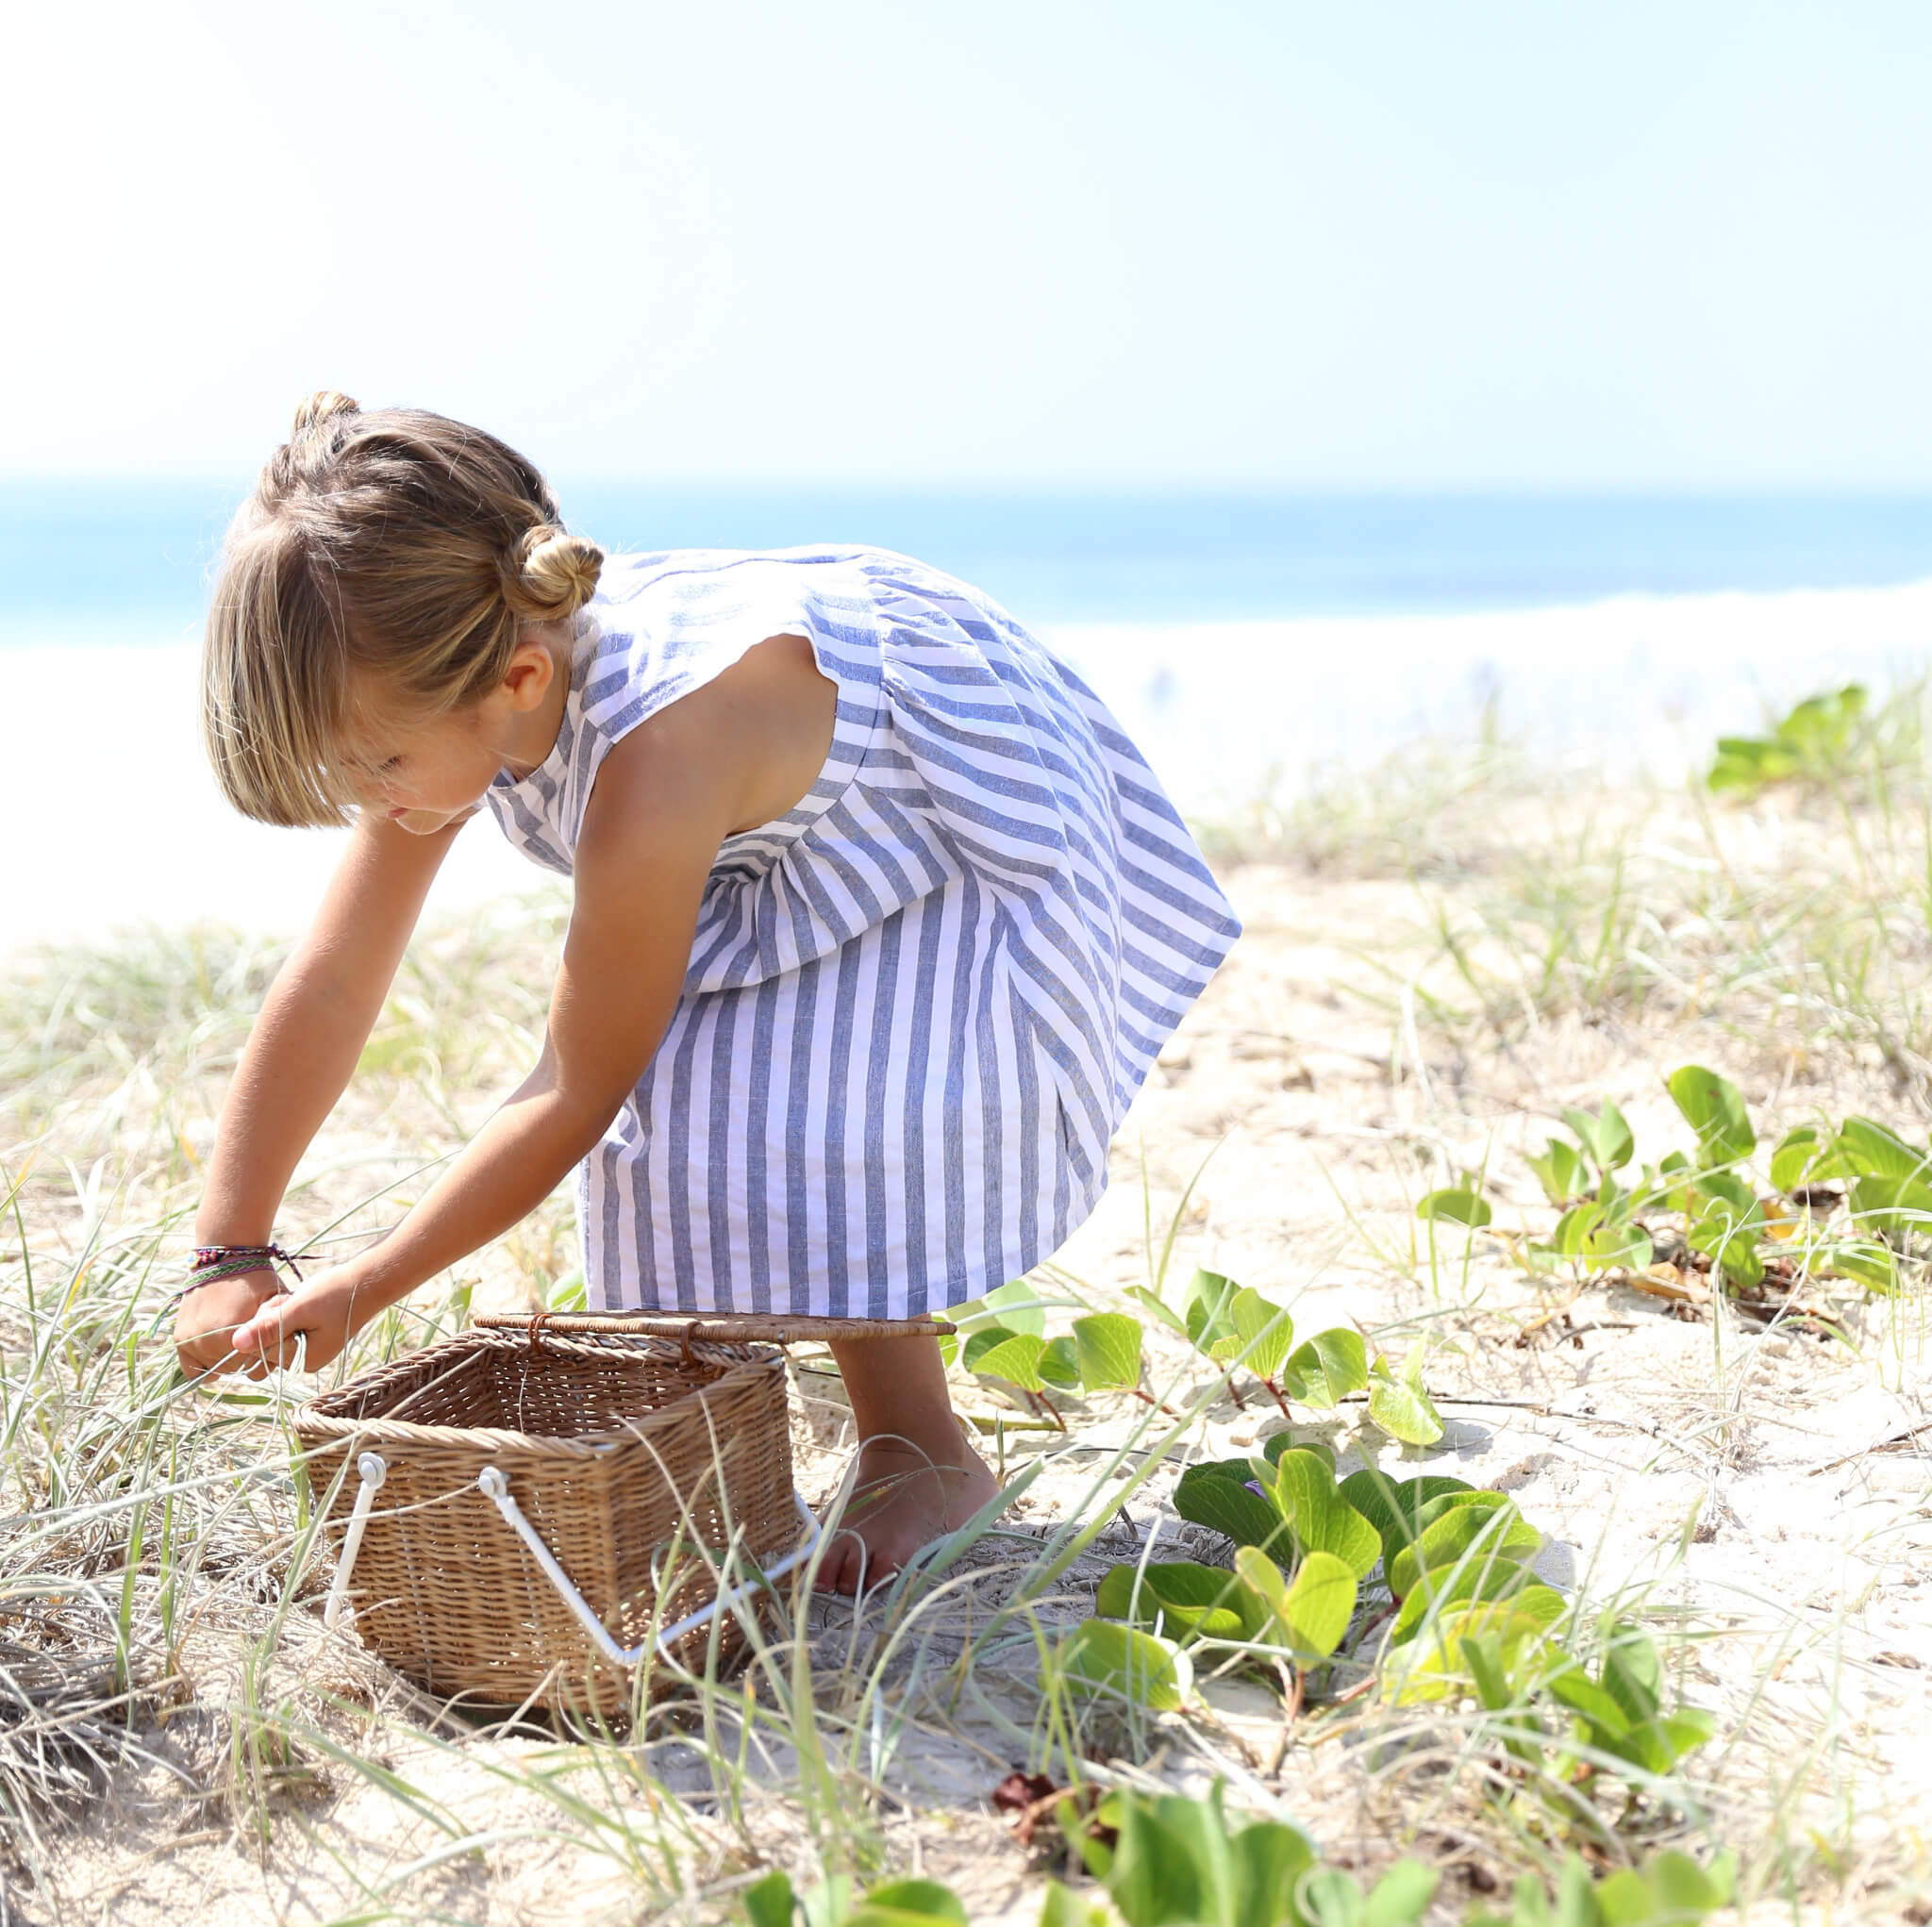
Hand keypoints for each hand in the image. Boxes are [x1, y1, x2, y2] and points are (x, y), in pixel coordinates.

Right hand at [175, 1268, 286, 1377]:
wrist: (223, 1258)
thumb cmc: (255, 1279)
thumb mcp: (275, 1299)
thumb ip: (280, 1325)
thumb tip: (287, 1349)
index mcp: (235, 1336)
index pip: (257, 1367)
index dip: (267, 1356)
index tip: (268, 1340)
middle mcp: (210, 1343)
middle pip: (236, 1370)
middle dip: (248, 1358)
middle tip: (253, 1338)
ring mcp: (192, 1343)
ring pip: (217, 1370)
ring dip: (228, 1361)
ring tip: (236, 1339)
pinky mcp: (180, 1340)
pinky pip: (191, 1370)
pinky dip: (204, 1365)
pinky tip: (218, 1351)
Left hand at [231, 1266, 374, 1376]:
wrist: (367, 1281)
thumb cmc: (336, 1294)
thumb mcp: (299, 1308)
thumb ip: (268, 1327)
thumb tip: (235, 1344)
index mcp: (303, 1360)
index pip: (263, 1348)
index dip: (265, 1323)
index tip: (284, 1305)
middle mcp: (303, 1360)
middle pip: (266, 1341)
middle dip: (271, 1317)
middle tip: (291, 1300)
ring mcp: (306, 1348)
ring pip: (273, 1332)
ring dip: (278, 1312)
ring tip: (297, 1299)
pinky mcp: (308, 1335)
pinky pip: (284, 1326)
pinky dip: (287, 1311)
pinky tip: (300, 1300)